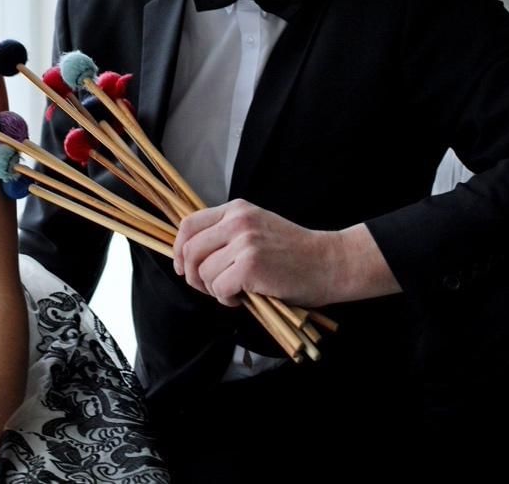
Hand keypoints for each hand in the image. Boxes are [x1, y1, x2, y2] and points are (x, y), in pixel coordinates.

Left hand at [172, 200, 400, 306]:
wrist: (330, 262)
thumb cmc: (294, 253)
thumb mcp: (258, 229)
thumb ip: (227, 234)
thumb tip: (190, 255)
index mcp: (236, 209)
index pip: (188, 224)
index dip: (179, 249)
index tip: (183, 267)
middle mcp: (237, 221)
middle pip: (190, 250)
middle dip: (192, 275)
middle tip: (209, 288)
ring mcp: (244, 242)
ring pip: (203, 273)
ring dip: (214, 290)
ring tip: (235, 292)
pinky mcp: (250, 266)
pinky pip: (219, 289)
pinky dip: (227, 299)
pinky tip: (243, 297)